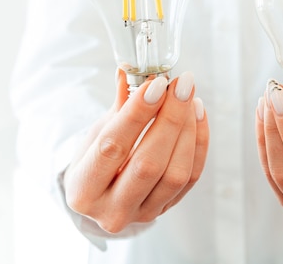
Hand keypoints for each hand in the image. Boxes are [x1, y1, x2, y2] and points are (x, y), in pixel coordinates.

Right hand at [63, 70, 208, 232]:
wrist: (102, 195)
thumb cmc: (95, 159)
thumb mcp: (97, 132)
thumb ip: (118, 105)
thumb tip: (131, 69)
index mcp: (84, 189)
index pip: (113, 148)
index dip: (137, 113)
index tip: (155, 84)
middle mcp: (112, 210)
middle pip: (149, 163)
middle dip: (170, 119)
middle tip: (180, 85)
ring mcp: (142, 214)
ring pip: (176, 173)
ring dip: (188, 129)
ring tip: (189, 98)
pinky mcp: (166, 209)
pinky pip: (192, 176)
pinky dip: (199, 142)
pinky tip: (196, 115)